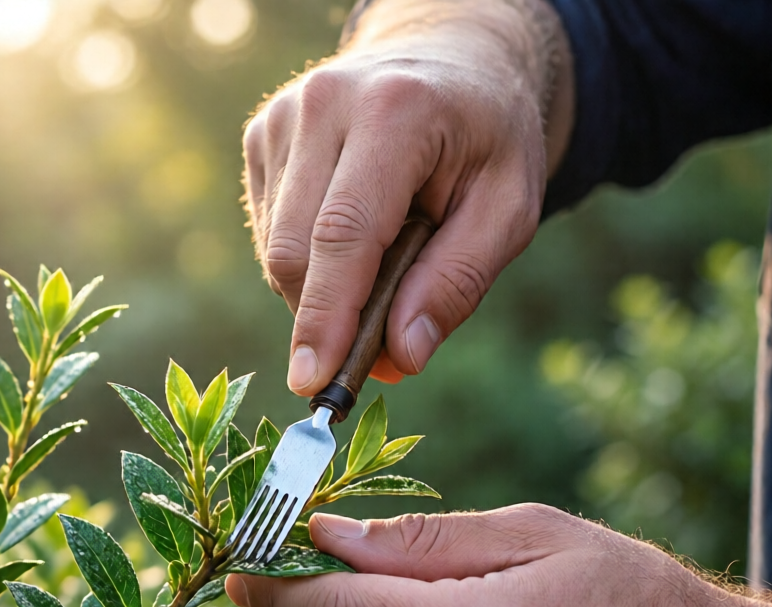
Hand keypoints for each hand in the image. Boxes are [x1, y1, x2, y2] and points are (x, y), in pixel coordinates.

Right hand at [242, 0, 573, 392]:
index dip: (326, 317)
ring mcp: (283, 117)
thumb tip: (401, 358)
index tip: (313, 381)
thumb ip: (458, 282)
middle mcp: (324, 104)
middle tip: (370, 353)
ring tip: (381, 270)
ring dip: (320, 292)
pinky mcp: (262, 136)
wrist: (451, 61)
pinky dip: (307, 265)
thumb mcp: (508, 209)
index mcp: (395, 112)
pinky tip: (351, 242)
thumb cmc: (487, 140)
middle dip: (325, 320)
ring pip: (275, 251)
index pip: (344, 234)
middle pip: (295, 252)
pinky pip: (270, 235)